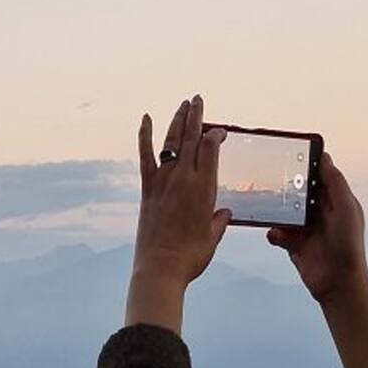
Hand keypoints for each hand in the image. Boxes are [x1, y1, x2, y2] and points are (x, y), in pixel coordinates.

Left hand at [126, 97, 229, 331]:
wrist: (161, 268)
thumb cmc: (191, 256)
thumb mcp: (213, 236)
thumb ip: (219, 220)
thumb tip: (224, 213)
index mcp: (204, 188)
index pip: (211, 149)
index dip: (215, 135)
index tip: (219, 130)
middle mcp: (184, 179)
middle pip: (192, 139)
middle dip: (197, 117)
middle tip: (199, 99)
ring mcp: (163, 182)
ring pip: (171, 143)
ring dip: (177, 121)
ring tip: (183, 105)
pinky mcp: (147, 189)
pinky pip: (145, 156)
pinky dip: (144, 136)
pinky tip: (145, 120)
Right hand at [267, 154, 367, 304]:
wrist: (338, 283)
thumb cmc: (348, 245)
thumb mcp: (346, 208)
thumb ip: (335, 182)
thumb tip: (325, 157)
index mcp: (335, 200)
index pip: (320, 175)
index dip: (308, 164)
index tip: (292, 151)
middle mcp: (320, 212)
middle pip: (298, 191)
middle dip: (286, 187)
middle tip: (271, 177)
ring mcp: (306, 228)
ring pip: (284, 211)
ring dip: (276, 211)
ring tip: (268, 207)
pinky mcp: (294, 244)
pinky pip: (277, 233)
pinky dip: (274, 233)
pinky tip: (277, 235)